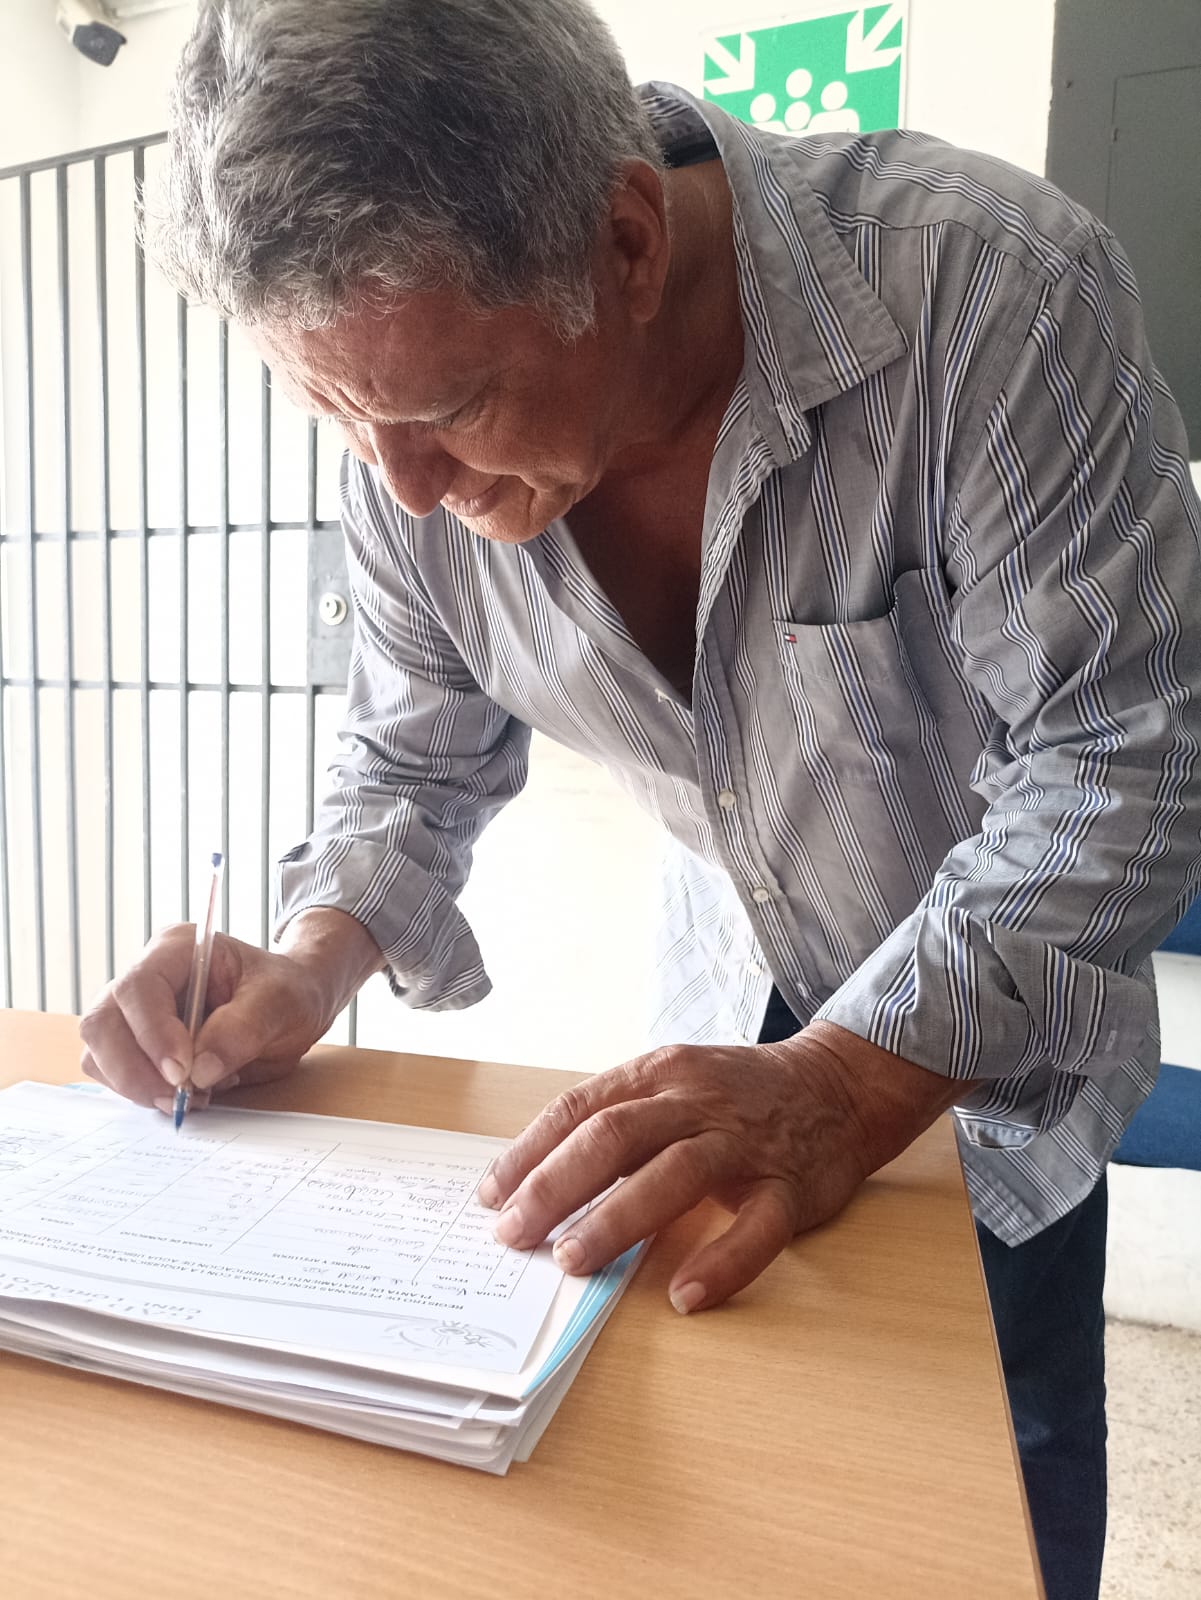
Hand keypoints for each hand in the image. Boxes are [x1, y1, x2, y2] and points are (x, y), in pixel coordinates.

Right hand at [78, 909, 382, 1112]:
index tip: (183, 1072)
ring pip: (100, 1053)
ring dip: (137, 1086)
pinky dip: (142, 1094)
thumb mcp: (281, 1002)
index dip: (152, 1033)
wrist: (293, 1008)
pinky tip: (186, 1094)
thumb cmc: (288, 992)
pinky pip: (115, 1075)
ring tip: (191, 1097)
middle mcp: (145, 976)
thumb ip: (243, 1029)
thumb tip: (198, 1070)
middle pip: (103, 1023)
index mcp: (177, 949)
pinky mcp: (137, 1046)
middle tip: (179, 1097)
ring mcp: (134, 1013)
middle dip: (135, 1070)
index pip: (139, 987)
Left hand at [478, 1022, 965, 1313]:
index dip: (530, 1152)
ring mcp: (745, 1143)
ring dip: (616, 1219)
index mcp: (660, 1074)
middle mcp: (697, 1100)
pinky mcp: (791, 1187)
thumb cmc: (740, 1096)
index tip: (491, 1196)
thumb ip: (618, 1122)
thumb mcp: (673, 1086)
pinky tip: (683, 1295)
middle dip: (554, 1186)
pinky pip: (756, 1227)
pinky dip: (719, 1261)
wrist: (839, 1086)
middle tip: (514, 1234)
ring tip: (572, 1262)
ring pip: (673, 1173)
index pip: (581, 1108)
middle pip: (614, 1136)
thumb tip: (537, 1179)